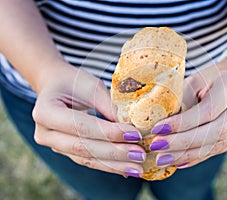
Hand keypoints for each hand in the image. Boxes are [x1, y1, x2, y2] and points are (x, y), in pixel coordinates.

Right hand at [32, 61, 145, 177]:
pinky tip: (127, 169)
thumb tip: (132, 128)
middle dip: (114, 152)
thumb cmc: (74, 83)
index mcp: (45, 111)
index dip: (108, 132)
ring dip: (114, 164)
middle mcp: (45, 133)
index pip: (81, 126)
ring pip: (87, 159)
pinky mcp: (65, 152)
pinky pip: (89, 161)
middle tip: (140, 154)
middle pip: (82, 147)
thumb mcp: (91, 87)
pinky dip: (109, 165)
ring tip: (138, 167)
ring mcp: (54, 145)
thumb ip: (109, 107)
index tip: (134, 134)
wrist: (56, 87)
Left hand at [149, 57, 226, 167]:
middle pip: (214, 132)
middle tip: (157, 146)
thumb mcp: (197, 80)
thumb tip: (160, 124)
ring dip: (185, 154)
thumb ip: (183, 99)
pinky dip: (194, 157)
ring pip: (215, 146)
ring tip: (162, 158)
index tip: (157, 128)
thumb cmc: (213, 78)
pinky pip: (215, 151)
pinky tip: (176, 161)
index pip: (207, 111)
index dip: (182, 123)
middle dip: (182, 142)